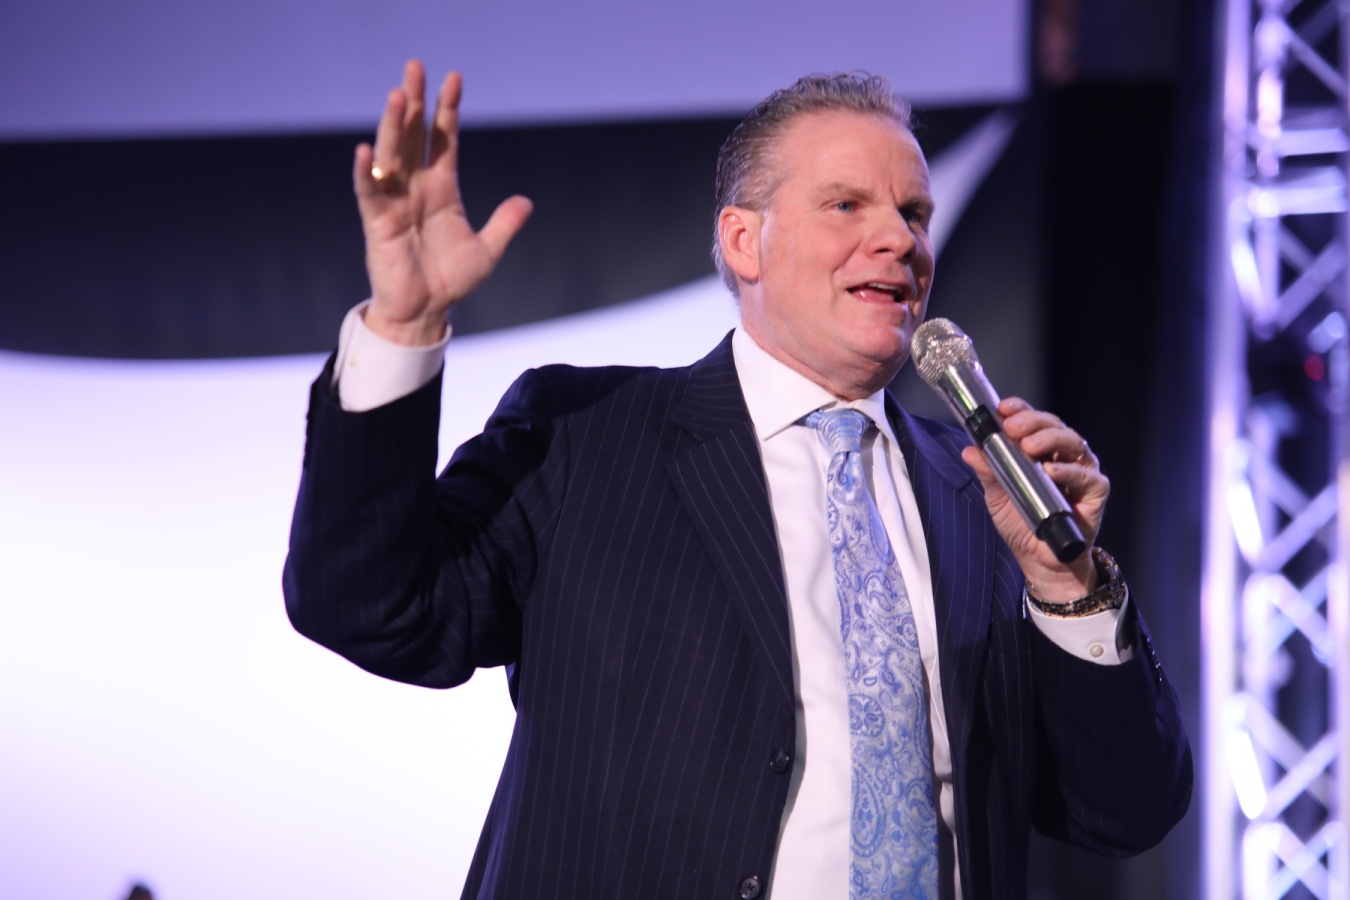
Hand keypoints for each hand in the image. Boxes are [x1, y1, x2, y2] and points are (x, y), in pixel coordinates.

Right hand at [354, 60, 532, 344]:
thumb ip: (504, 224)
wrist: (427, 312)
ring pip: (391, 155)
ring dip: (392, 126)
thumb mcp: (487, 250)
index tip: (453, 79)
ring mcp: (395, 202)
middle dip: (414, 101)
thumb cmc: (451, 281)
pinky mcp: (378, 222)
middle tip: (414, 66)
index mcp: (442, 189)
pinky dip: (366, 173)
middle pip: (413, 135)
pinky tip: (365, 151)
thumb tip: (526, 201)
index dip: (446, 111)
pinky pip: (369, 193)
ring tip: (397, 95)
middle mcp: (416, 188)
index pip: (443, 140)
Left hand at [959, 397, 1109, 602]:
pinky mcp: (1096, 492)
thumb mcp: (997, 496)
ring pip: (1074, 443)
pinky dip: (1069, 472)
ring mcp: (1082, 471)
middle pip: (1054, 426)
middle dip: (1033, 422)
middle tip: (1012, 428)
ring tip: (1029, 446)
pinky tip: (1051, 471)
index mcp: (1041, 450)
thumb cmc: (1021, 522)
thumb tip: (970, 450)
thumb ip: (988, 472)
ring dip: (1050, 439)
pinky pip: (1087, 476)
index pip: (1033, 421)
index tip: (1002, 409)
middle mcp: (1064, 455)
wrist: (1039, 559)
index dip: (1020, 410)